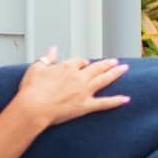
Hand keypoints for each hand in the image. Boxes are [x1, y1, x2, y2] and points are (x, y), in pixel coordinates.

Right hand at [14, 47, 130, 126]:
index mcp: (67, 67)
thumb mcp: (36, 68)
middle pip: (97, 67)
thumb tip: (52, 49)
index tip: (84, 63)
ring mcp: (84, 91)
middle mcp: (79, 77)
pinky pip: (104, 103)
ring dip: (115, 73)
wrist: (33, 108)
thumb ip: (47, 58)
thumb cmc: (31, 90)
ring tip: (124, 69)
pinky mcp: (85, 105)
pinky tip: (126, 99)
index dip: (82, 62)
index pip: (79, 61)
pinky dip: (116, 101)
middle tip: (115, 61)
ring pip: (104, 79)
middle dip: (106, 64)